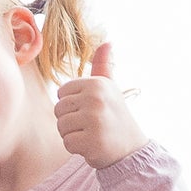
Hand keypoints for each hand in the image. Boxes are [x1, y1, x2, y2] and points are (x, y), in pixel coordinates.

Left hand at [54, 43, 146, 168]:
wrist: (132, 149)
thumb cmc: (115, 116)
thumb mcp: (110, 88)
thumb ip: (103, 66)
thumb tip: (107, 42)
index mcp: (97, 84)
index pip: (61, 93)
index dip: (72, 105)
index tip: (91, 110)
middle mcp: (96, 99)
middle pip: (58, 110)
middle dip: (71, 121)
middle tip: (92, 125)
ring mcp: (95, 121)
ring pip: (61, 127)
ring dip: (73, 134)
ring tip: (92, 134)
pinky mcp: (92, 142)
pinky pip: (68, 143)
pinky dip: (78, 148)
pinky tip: (93, 146)